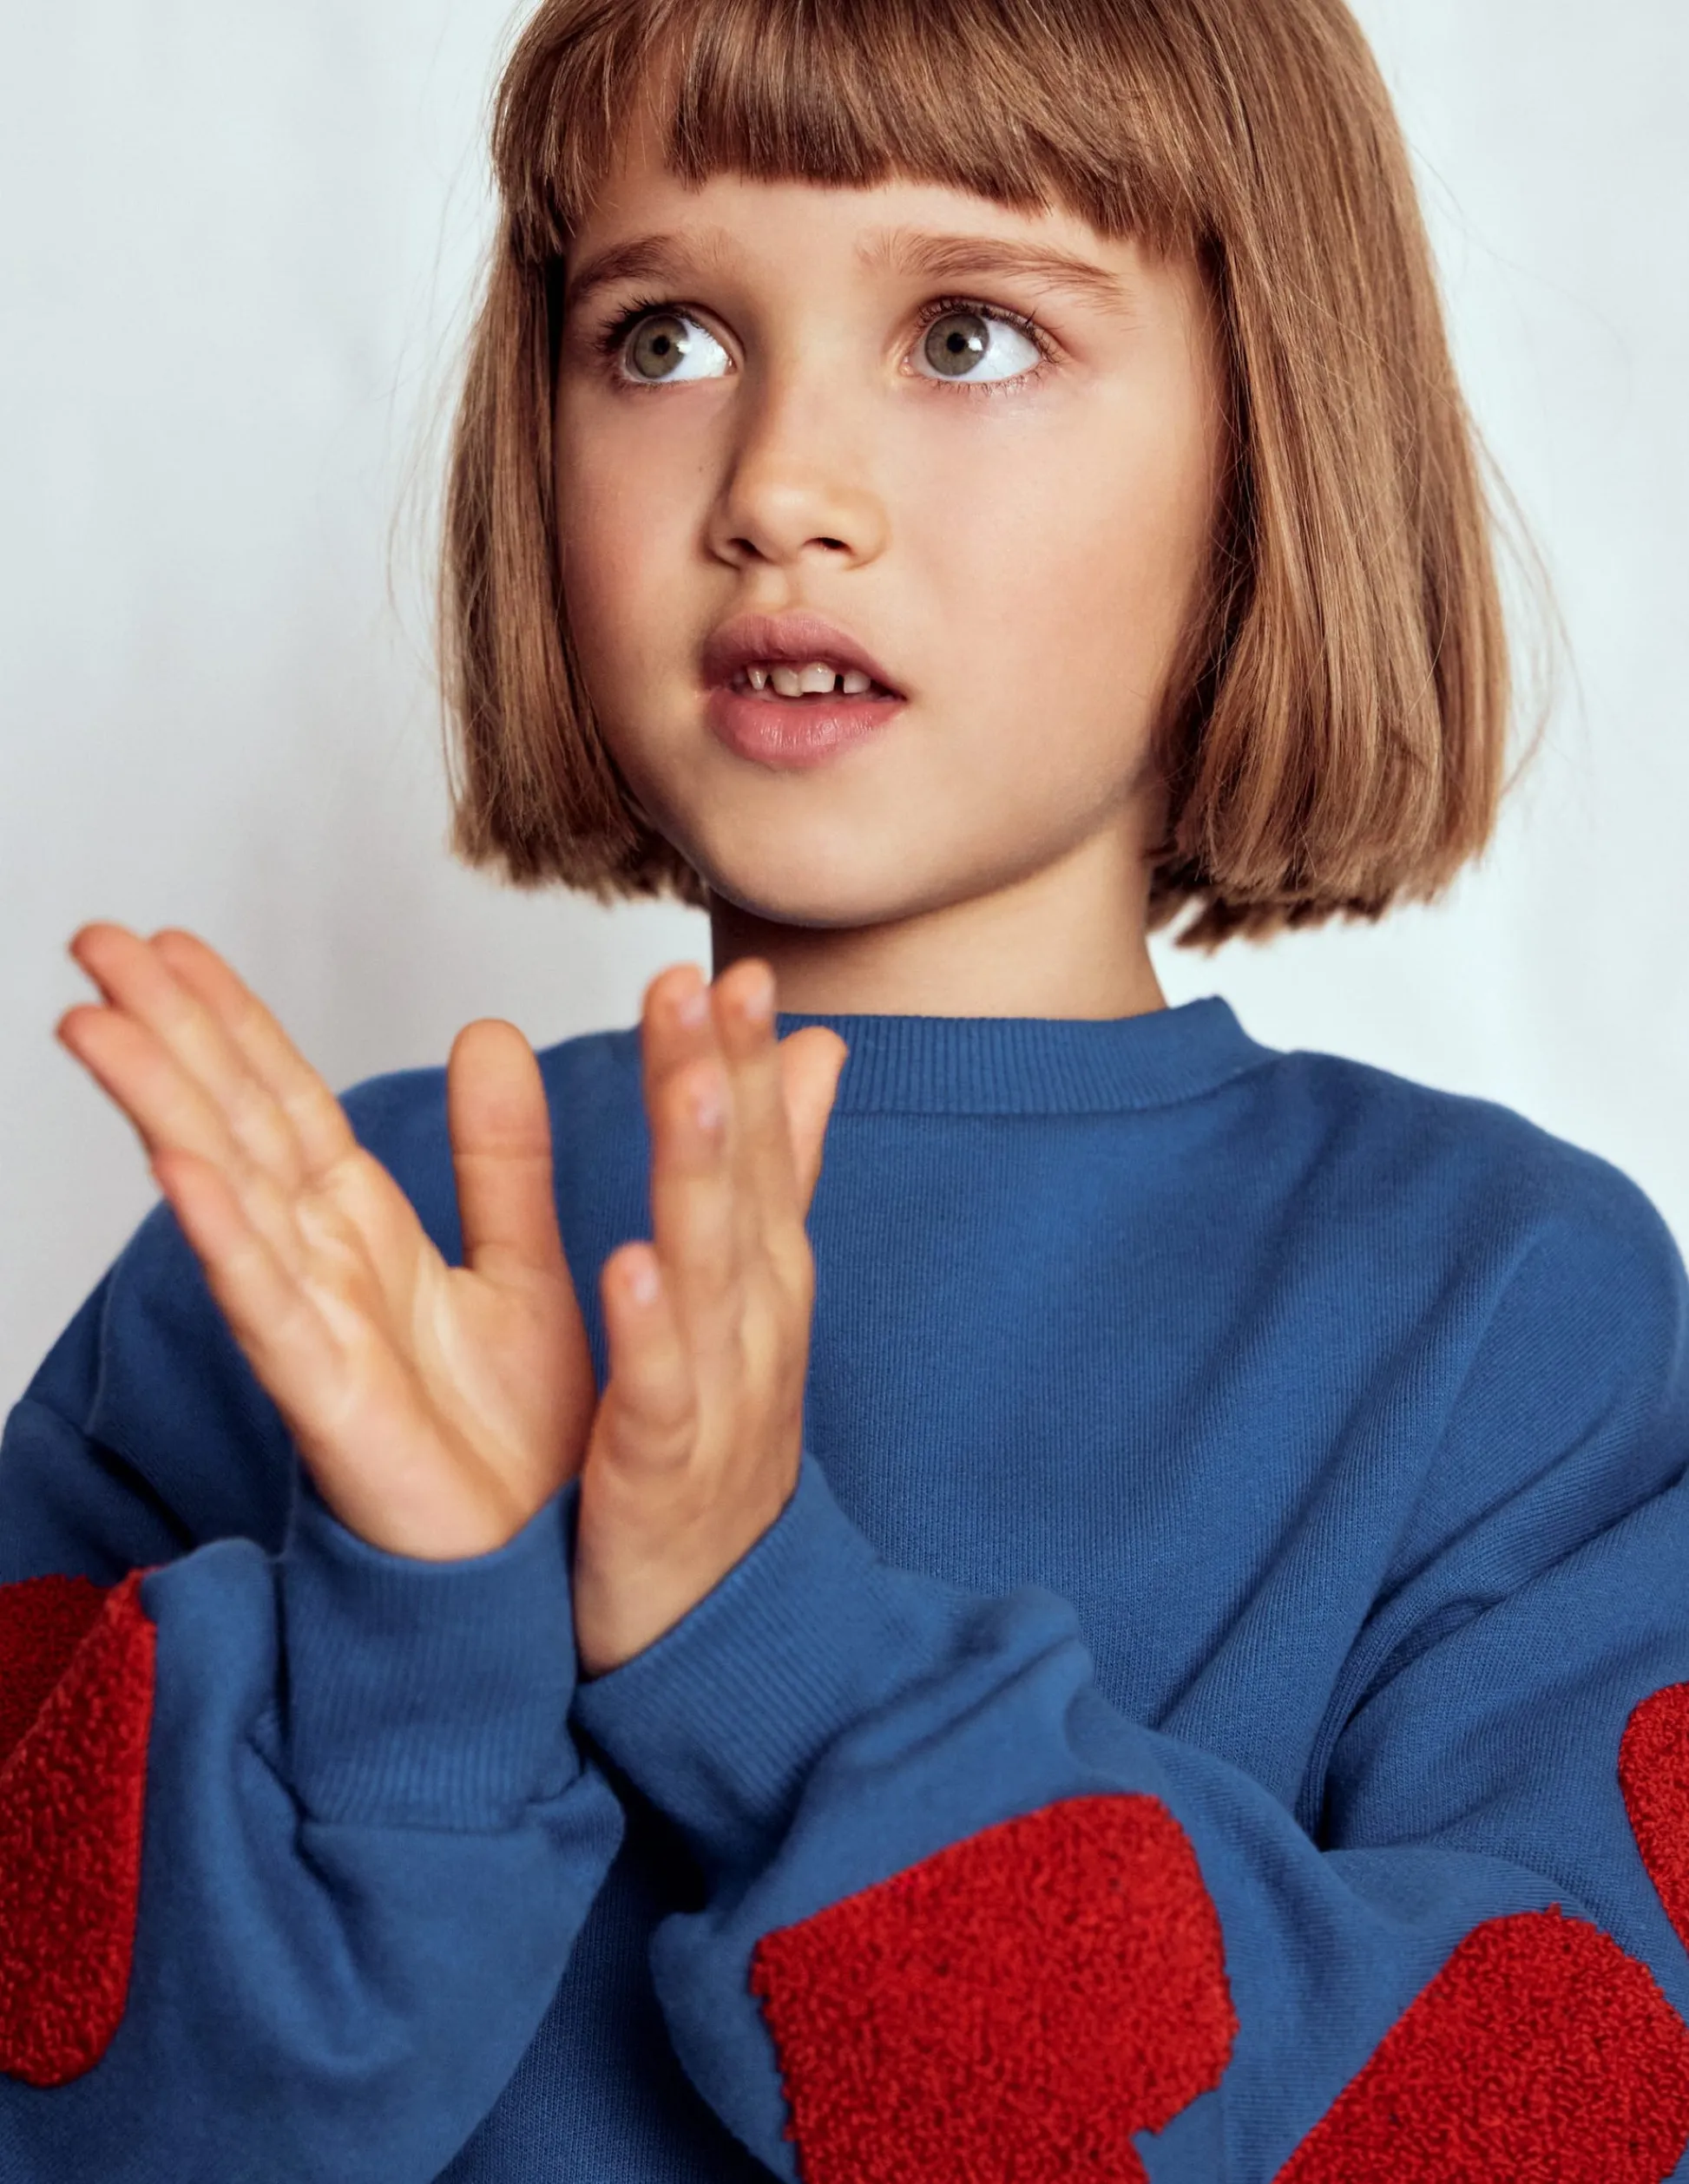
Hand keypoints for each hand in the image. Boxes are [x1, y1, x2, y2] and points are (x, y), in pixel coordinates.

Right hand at [56, 924, 596, 1559]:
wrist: (541, 1563)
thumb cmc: (516, 1436)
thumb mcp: (518, 1263)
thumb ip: (500, 1158)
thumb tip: (489, 1032)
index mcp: (364, 1232)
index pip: (283, 1101)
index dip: (230, 1020)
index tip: (171, 943)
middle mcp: (321, 1267)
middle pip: (231, 1126)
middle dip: (166, 1033)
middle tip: (95, 940)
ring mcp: (312, 1329)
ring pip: (224, 1197)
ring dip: (161, 1107)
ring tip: (97, 1024)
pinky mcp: (328, 1399)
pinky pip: (267, 1305)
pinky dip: (222, 1234)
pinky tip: (178, 1166)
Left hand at [572, 958, 847, 1679]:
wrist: (724, 1625)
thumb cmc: (720, 1447)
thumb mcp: (752, 1297)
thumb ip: (776, 1173)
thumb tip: (815, 1052)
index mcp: (761, 1279)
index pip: (756, 1149)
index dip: (744, 1061)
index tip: (737, 967)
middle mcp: (754, 1325)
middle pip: (741, 1190)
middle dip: (726, 1085)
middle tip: (713, 983)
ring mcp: (720, 1398)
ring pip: (712, 1275)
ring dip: (703, 1178)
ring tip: (688, 1089)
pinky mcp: (668, 1474)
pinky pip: (661, 1395)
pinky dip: (652, 1333)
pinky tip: (634, 1268)